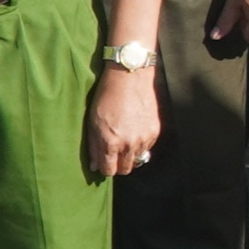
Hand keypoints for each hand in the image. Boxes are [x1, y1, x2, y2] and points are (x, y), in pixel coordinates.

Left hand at [87, 62, 162, 178]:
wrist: (130, 78)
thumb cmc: (107, 97)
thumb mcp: (93, 122)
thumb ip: (94, 146)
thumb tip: (95, 165)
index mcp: (111, 142)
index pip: (109, 170)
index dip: (105, 169)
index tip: (103, 163)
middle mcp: (129, 144)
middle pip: (125, 169)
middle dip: (118, 165)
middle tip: (113, 155)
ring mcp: (144, 138)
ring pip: (138, 160)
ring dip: (130, 155)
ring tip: (124, 142)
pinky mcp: (155, 131)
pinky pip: (147, 147)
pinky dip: (140, 144)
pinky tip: (134, 131)